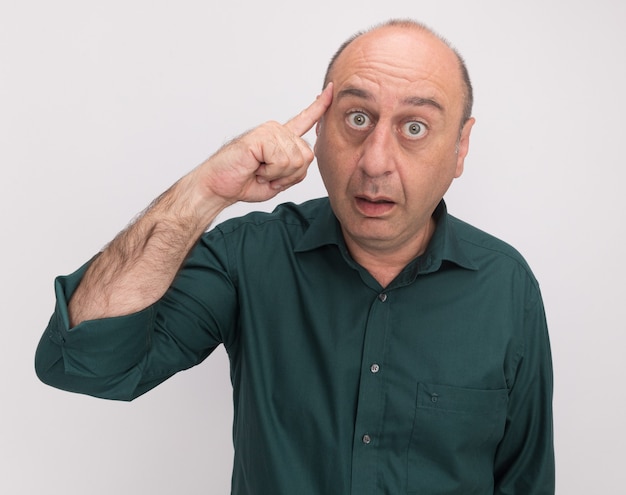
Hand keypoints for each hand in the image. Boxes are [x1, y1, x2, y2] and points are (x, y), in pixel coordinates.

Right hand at [189, 83, 333, 209]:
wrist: (219, 186)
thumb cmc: (245, 181)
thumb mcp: (279, 179)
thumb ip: (296, 169)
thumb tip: (306, 158)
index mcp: (281, 139)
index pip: (305, 119)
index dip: (320, 107)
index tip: (332, 89)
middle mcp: (277, 131)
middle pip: (307, 156)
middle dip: (290, 175)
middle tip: (267, 175)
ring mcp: (269, 131)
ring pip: (297, 160)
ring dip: (279, 174)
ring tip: (260, 170)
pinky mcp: (261, 137)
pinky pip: (282, 160)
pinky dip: (270, 172)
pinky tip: (256, 168)